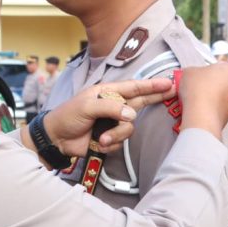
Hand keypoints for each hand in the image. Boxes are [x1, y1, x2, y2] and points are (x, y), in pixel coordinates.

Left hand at [22, 77, 175, 158]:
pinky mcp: (111, 138)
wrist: (56, 139)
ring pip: (129, 128)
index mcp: (107, 93)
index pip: (133, 87)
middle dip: (154, 97)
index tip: (167, 82)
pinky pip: (121, 142)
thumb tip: (131, 115)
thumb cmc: (68, 116)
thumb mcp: (87, 106)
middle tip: (171, 91)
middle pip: (140, 101)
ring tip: (101, 137)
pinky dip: (110, 144)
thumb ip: (110, 108)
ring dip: (116, 134)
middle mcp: (113, 106)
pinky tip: (98, 143)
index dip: (151, 85)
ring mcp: (113, 123)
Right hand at [178, 63, 227, 138]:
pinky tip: (200, 109)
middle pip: (221, 81)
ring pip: (221, 95)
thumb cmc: (197, 90)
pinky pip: (219, 108)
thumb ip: (194, 71)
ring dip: (211, 96)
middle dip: (210, 84)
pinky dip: (211, 108)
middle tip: (196, 86)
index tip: (197, 75)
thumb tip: (192, 75)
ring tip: (196, 99)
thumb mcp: (188, 71)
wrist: (201, 116)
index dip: (206, 70)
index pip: (218, 66)